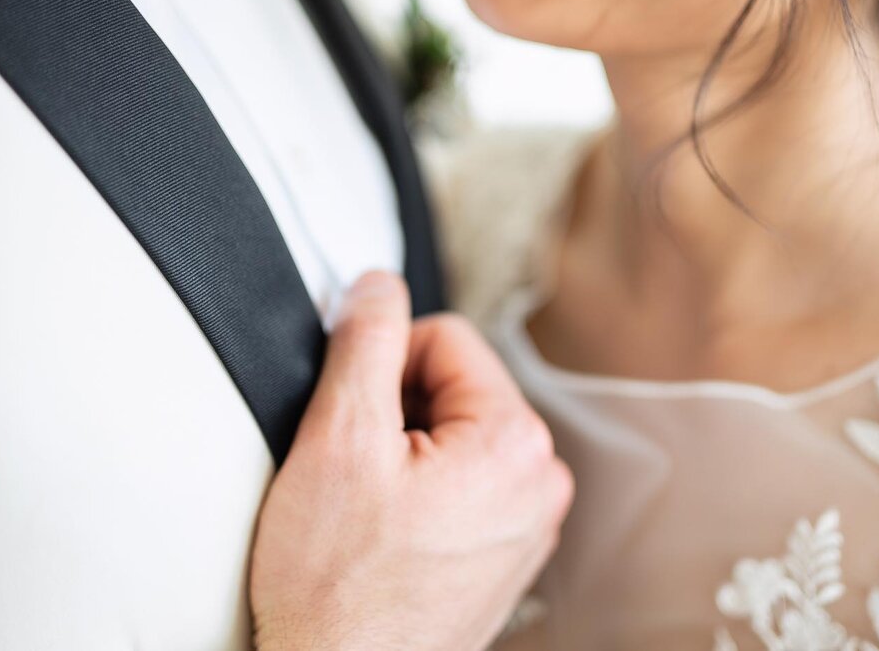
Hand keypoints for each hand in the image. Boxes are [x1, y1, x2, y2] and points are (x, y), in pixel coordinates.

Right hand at [249, 271, 573, 650]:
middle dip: (396, 409)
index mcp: (516, 442)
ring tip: (370, 508)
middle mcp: (539, 481)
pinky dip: (418, 491)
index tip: (355, 412)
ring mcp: (526, 522)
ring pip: (451, 432)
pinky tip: (386, 534)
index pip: (445, 337)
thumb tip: (378, 285)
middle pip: (452, 384)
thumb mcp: (339, 437)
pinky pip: (460, 482)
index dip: (384, 361)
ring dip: (403, 451)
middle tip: (357, 469)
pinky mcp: (503, 553)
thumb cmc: (340, 594)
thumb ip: (366, 338)